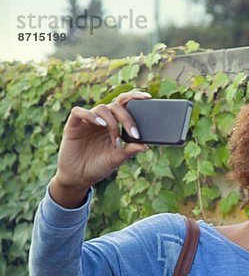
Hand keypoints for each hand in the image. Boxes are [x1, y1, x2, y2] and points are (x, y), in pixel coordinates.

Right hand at [49, 91, 150, 207]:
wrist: (79, 177)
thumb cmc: (98, 166)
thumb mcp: (117, 158)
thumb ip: (130, 150)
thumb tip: (146, 145)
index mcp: (114, 124)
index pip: (125, 105)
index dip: (135, 97)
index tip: (148, 98)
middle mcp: (101, 120)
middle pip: (116, 106)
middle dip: (127, 118)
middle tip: (134, 134)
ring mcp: (87, 122)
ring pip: (101, 108)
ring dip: (112, 123)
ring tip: (116, 140)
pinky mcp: (73, 125)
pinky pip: (78, 112)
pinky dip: (90, 115)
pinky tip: (100, 125)